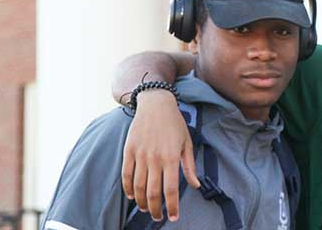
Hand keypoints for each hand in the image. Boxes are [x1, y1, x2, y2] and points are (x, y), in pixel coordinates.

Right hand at [121, 90, 199, 221]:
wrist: (156, 105)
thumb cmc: (175, 124)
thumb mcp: (187, 144)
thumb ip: (189, 166)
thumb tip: (195, 185)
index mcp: (171, 158)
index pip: (170, 190)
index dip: (172, 206)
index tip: (174, 216)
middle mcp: (154, 159)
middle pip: (153, 192)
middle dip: (155, 209)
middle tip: (158, 217)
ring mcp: (140, 155)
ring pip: (138, 186)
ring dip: (142, 201)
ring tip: (146, 209)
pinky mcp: (128, 151)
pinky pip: (126, 175)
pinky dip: (128, 188)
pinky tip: (132, 196)